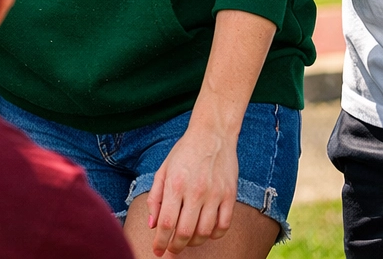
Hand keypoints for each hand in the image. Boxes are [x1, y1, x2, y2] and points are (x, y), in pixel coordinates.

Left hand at [146, 124, 238, 254]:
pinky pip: (224, 226)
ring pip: (205, 233)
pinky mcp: (230, 195)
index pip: (166, 223)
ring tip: (186, 240)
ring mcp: (215, 194)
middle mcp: (195, 192)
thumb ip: (156, 198)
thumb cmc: (184, 152)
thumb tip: (152, 225)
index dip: (161, 242)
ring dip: (194, 242)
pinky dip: (214, 235)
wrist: (212, 135)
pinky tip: (206, 232)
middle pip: (185, 232)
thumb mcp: (163, 170)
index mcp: (175, 185)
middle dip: (176, 247)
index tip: (158, 251)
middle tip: (171, 250)